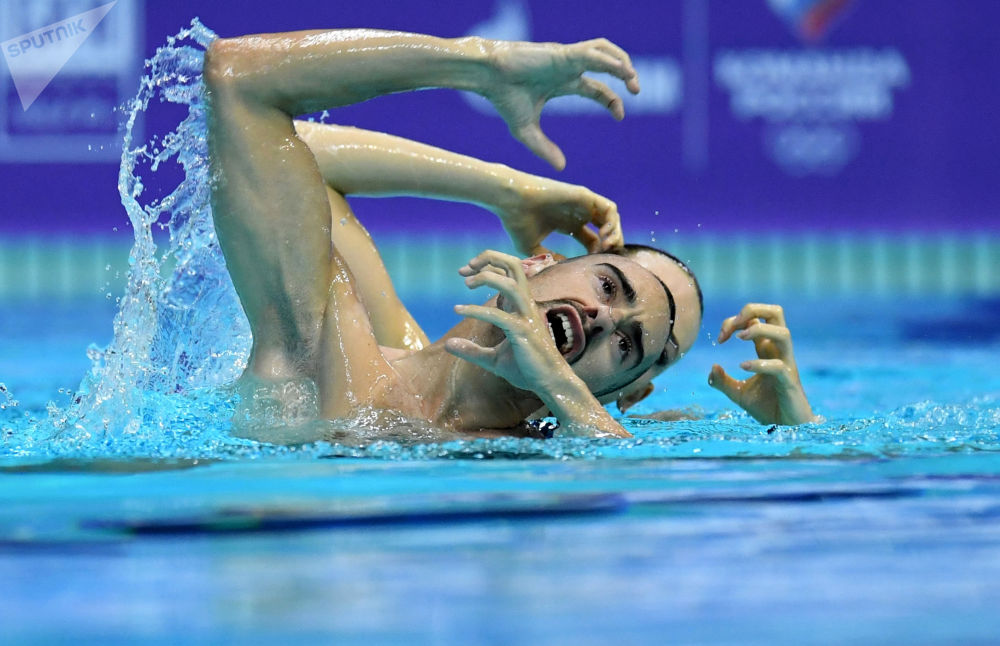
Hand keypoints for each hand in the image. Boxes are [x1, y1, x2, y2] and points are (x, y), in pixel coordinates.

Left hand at [444, 250, 568, 393]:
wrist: (549, 384)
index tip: (463, 273)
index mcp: (520, 306)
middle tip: (465, 269)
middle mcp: (525, 306)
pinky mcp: (523, 332)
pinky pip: (499, 316)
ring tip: (466, 282)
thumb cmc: (526, 369)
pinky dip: (477, 310)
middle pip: (514, 266)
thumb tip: (448, 344)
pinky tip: (459, 310)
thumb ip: (472, 350)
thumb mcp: (492, 359)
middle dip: (490, 258)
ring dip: (487, 277)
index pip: (508, 272)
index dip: (486, 265)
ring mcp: (526, 317)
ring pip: (511, 283)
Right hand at [480, 38, 639, 169]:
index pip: (596, 89)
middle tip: (637, 91)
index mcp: (563, 82)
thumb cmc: (503, 99)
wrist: (488, 78)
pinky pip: (594, 52)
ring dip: (622, 61)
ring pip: (605, 51)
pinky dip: (610, 59)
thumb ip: (544, 149)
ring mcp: (566, 58)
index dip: (611, 101)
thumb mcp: (526, 131)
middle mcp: (568, 68)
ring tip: (632, 79)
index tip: (620, 116)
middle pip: (606, 66)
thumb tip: (562, 168)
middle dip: (625, 75)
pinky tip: (621, 71)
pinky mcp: (563, 53)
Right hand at [494, 176, 622, 255]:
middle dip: (611, 245)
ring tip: (607, 246)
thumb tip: (563, 267)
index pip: (592, 240)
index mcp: (567, 224)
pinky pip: (609, 209)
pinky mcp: (585, 196)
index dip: (597, 253)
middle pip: (605, 230)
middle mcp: (577, 213)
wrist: (511, 202)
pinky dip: (612, 222)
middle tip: (606, 256)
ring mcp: (582, 204)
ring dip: (614, 234)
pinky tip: (604, 236)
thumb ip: (548, 258)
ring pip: (610, 219)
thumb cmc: (517, 222)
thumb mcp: (532, 247)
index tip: (592, 263)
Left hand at [708, 303, 816, 425]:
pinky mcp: (790, 384)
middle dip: (752, 309)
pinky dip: (759, 364)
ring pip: (784, 333)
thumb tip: (712, 368)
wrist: (785, 430)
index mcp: (767, 350)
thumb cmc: (767, 408)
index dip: (734, 321)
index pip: (755, 318)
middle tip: (734, 327)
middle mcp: (779, 352)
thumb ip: (723, 381)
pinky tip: (742, 367)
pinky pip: (779, 367)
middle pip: (776, 312)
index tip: (720, 338)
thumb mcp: (739, 393)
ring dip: (759, 329)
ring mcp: (787, 366)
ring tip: (739, 338)